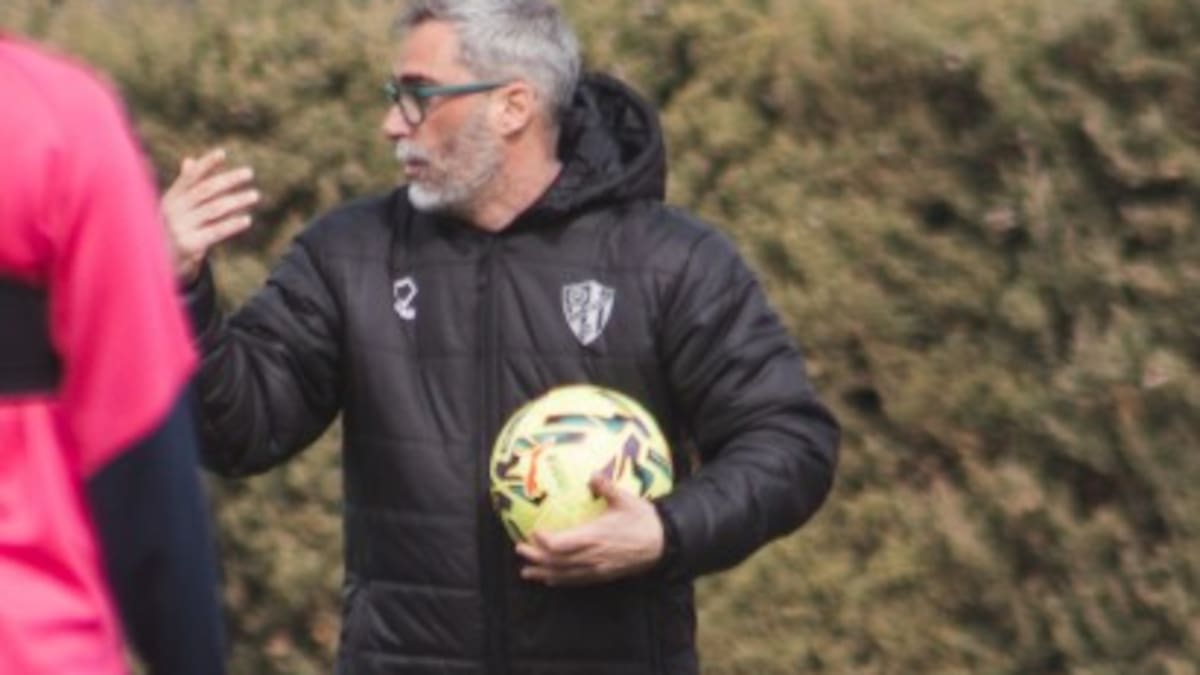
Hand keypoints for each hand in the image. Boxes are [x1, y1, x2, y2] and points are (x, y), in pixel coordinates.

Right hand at [160, 148, 259, 282]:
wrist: (160, 264)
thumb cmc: (173, 230)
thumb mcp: (175, 208)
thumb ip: (185, 186)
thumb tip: (190, 160)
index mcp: (170, 198)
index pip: (190, 177)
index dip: (206, 164)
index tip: (223, 153)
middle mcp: (173, 210)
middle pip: (206, 190)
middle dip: (228, 180)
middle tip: (249, 173)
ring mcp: (180, 227)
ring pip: (214, 209)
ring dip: (237, 200)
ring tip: (255, 195)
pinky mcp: (189, 245)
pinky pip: (215, 232)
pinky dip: (232, 225)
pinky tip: (247, 219)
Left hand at [515, 475, 664, 586]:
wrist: (663, 543)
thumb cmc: (643, 519)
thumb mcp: (625, 499)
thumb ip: (606, 486)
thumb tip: (592, 474)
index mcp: (595, 536)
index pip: (562, 544)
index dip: (545, 541)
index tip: (533, 532)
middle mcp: (593, 556)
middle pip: (557, 562)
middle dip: (536, 557)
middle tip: (519, 549)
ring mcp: (597, 569)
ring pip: (565, 575)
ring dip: (544, 573)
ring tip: (526, 571)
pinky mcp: (603, 575)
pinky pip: (577, 581)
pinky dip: (561, 581)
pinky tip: (550, 581)